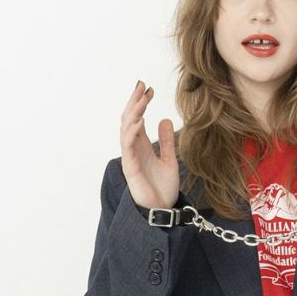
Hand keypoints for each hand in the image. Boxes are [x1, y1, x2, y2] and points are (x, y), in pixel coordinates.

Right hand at [121, 80, 179, 209]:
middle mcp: (133, 149)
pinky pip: (128, 147)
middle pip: (129, 120)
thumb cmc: (163, 189)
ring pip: (126, 130)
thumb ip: (166, 141)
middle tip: (142, 85)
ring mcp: (130, 158)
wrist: (163, 210)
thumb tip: (164, 119)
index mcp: (142, 146)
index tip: (149, 89)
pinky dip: (132, 132)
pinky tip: (139, 120)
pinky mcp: (130, 168)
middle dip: (134, 102)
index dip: (141, 103)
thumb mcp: (170, 160)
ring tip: (142, 100)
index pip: (137, 119)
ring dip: (133, 113)